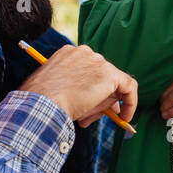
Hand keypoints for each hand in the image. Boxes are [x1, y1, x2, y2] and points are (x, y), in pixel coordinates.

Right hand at [19, 44, 138, 128]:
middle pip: (102, 74)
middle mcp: (84, 52)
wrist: (42, 104)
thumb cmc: (43, 101)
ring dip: (107, 103)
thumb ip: (78, 92)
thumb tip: (101, 105)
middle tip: (101, 115)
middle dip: (102, 96)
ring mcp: (97, 61)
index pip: (88, 69)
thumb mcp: (59, 91)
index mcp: (68, 54)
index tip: (89, 102)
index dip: (91, 87)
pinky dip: (130, 102)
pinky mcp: (109, 75)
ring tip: (96, 120)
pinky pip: (129, 86)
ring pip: (113, 83)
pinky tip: (124, 118)